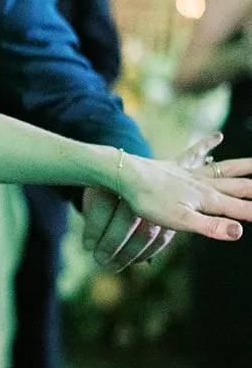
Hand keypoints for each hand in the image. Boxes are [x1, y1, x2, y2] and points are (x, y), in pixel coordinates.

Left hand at [85, 141, 251, 268]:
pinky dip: (208, 143)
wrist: (127, 176)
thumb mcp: (182, 220)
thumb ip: (211, 226)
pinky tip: (218, 135)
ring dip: (244, 165)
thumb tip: (239, 231)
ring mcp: (191, 173)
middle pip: (239, 186)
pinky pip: (196, 153)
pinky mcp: (177, 166)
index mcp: (208, 199)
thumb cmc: (151, 202)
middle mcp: (204, 183)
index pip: (241, 208)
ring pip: (225, 168)